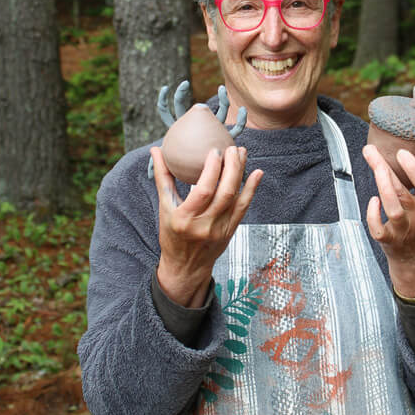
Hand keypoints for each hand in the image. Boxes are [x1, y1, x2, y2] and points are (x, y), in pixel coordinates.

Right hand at [151, 144, 262, 307]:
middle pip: (223, 193)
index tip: (215, 151)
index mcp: (184, 218)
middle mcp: (204, 225)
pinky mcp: (231, 231)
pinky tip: (257, 173)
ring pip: (235, 198)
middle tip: (232, 148)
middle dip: (231, 167)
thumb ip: (163, 178)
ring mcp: (220, 229)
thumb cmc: (172, 234)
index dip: (212, 170)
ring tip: (242, 153)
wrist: (186, 266)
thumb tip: (157, 150)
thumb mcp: (164, 208)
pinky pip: (244, 208)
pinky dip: (252, 189)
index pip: (203, 191)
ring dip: (241, 173)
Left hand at [362, 143, 414, 297]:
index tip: (401, 153)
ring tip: (371, 170)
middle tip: (370, 150)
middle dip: (385, 168)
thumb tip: (399, 150)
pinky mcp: (390, 242)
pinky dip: (373, 215)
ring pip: (393, 209)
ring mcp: (405, 231)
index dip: (414, 168)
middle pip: (402, 191)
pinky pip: (379, 229)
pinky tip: (373, 201)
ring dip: (381, 187)